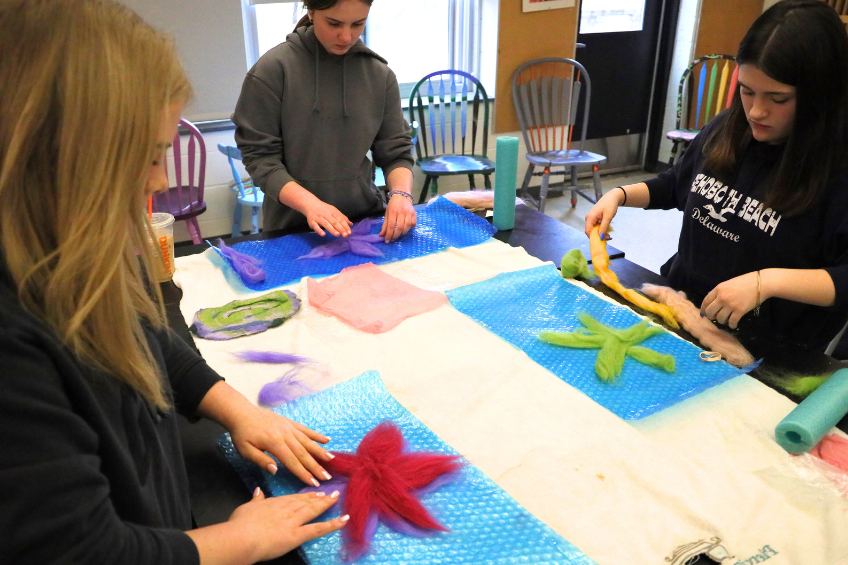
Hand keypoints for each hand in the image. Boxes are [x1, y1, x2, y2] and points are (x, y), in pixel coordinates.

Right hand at [227, 488, 346, 562]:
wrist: (243, 537)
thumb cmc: (240, 524)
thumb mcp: (246, 507)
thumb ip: (256, 499)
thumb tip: (258, 491)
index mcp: (275, 503)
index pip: (293, 498)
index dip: (305, 495)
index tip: (314, 492)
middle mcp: (287, 509)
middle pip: (305, 501)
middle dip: (318, 497)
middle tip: (330, 493)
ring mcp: (294, 521)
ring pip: (313, 510)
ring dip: (326, 504)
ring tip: (336, 499)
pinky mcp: (298, 534)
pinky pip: (318, 529)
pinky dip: (333, 524)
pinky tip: (344, 520)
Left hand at [228, 404, 333, 486]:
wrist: (242, 413)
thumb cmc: (242, 434)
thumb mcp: (245, 450)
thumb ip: (261, 460)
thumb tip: (276, 470)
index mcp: (274, 443)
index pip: (292, 461)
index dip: (304, 473)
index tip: (314, 483)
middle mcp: (285, 435)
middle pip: (303, 453)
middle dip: (316, 466)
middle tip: (327, 477)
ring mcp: (289, 427)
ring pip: (307, 441)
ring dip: (320, 451)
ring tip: (331, 460)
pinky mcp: (290, 423)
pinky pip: (306, 429)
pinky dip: (317, 435)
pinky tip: (327, 440)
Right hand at [303, 200, 352, 236]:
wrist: (310, 204)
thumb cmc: (324, 209)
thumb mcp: (334, 211)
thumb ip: (342, 218)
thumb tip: (351, 224)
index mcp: (333, 212)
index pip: (340, 219)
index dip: (345, 226)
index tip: (349, 232)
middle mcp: (326, 214)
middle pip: (334, 222)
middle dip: (340, 228)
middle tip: (345, 235)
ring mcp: (319, 218)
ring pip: (326, 224)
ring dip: (332, 229)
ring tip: (337, 234)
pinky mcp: (312, 222)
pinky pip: (316, 226)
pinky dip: (319, 230)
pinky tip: (323, 234)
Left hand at [380, 193, 415, 241]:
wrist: (402, 196)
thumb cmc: (393, 205)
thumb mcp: (387, 213)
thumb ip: (385, 225)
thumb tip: (381, 235)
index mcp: (393, 212)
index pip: (391, 226)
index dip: (389, 235)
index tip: (387, 240)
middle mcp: (401, 212)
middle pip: (399, 228)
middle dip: (396, 236)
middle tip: (393, 239)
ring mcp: (409, 213)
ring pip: (407, 227)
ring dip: (402, 233)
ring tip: (399, 234)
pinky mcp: (414, 214)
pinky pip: (413, 224)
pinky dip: (410, 228)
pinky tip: (406, 228)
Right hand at [584, 188, 623, 238]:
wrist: (612, 197)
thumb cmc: (610, 205)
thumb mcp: (608, 217)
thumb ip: (603, 227)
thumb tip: (601, 237)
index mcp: (590, 218)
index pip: (588, 231)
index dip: (594, 237)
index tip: (603, 240)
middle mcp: (588, 218)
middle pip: (590, 231)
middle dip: (598, 235)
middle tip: (608, 237)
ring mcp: (591, 218)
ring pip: (593, 229)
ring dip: (600, 233)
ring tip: (608, 234)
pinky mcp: (594, 218)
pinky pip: (595, 226)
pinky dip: (601, 229)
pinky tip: (606, 230)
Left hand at [700, 271, 758, 328]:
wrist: (761, 283)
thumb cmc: (745, 282)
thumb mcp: (728, 284)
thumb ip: (720, 292)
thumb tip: (713, 302)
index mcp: (718, 289)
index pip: (705, 301)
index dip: (703, 309)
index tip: (704, 313)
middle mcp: (722, 297)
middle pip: (710, 312)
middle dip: (711, 317)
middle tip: (715, 317)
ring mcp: (730, 305)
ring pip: (720, 319)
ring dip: (722, 321)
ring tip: (726, 320)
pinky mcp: (740, 311)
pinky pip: (732, 322)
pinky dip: (732, 325)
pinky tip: (733, 325)